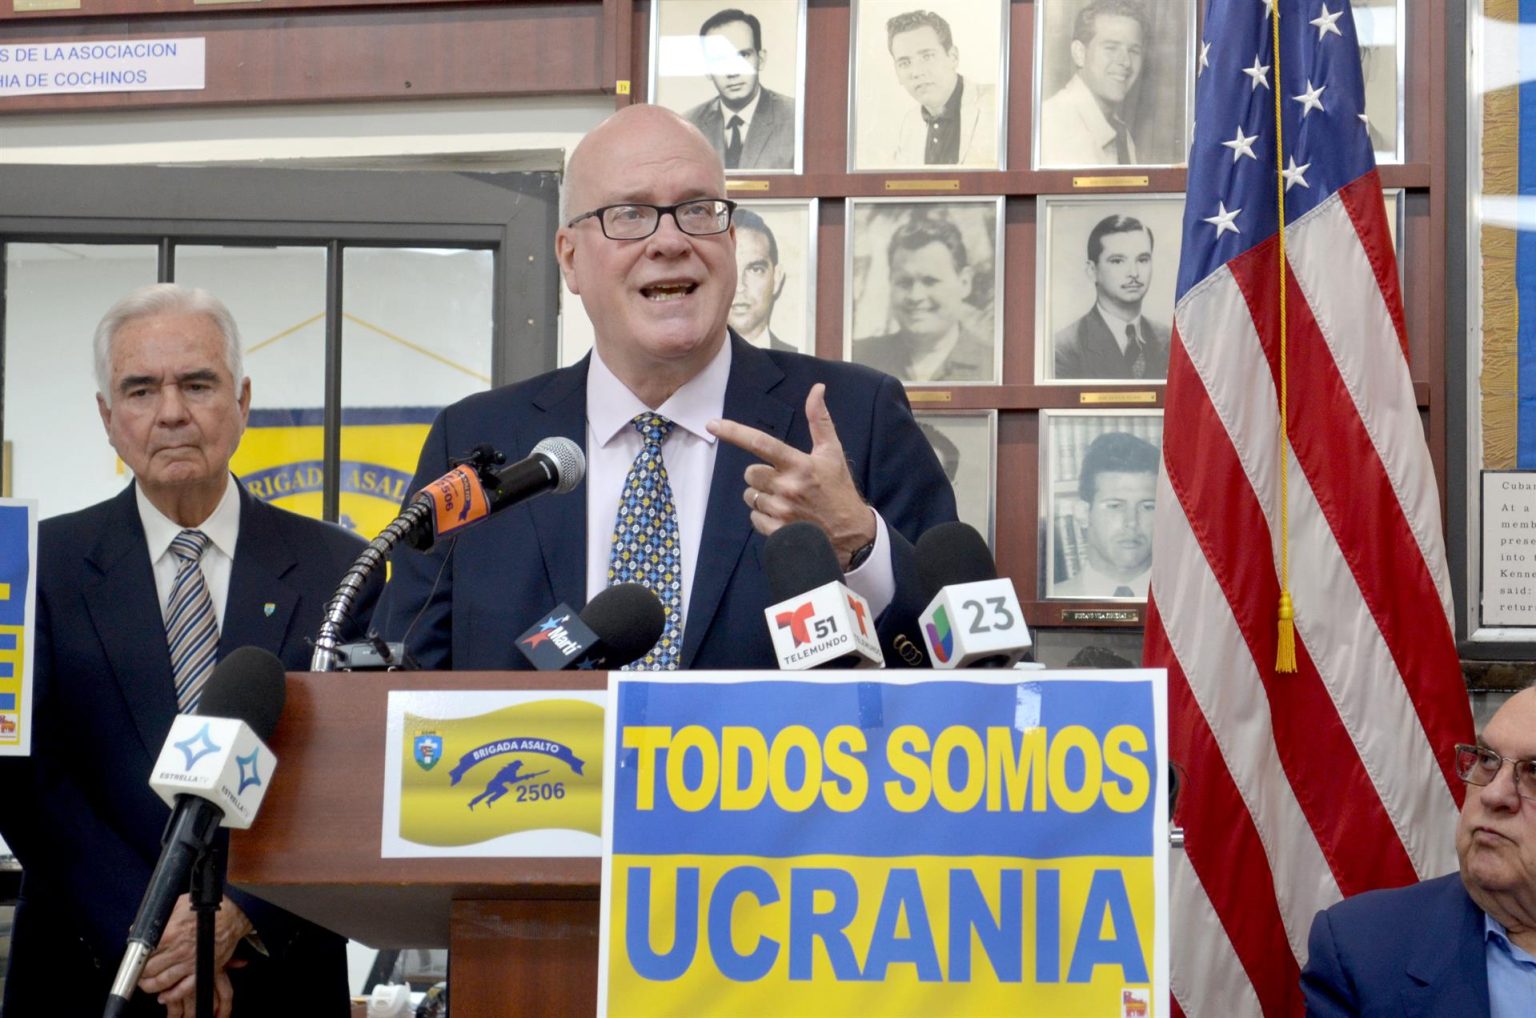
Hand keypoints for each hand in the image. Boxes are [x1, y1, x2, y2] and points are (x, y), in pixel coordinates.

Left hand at [139, 893, 250, 1016]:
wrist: (233, 913)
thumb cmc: (207, 907)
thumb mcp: (178, 905)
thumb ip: (158, 918)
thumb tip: (138, 928)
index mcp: (169, 934)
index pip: (143, 953)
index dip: (136, 957)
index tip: (134, 958)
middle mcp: (177, 951)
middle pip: (149, 970)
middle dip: (140, 973)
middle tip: (139, 972)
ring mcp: (189, 963)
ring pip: (162, 982)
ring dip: (150, 985)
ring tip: (146, 983)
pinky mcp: (201, 970)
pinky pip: (184, 989)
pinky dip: (171, 995)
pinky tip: (163, 996)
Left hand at [708, 383, 875, 565]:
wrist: (851, 533)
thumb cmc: (839, 489)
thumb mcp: (832, 452)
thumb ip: (819, 420)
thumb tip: (817, 388)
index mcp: (799, 464)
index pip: (760, 443)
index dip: (734, 432)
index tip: (712, 424)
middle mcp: (787, 486)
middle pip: (750, 473)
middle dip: (760, 475)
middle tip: (782, 480)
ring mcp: (781, 511)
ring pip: (751, 496)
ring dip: (762, 496)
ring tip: (786, 500)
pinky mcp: (778, 531)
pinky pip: (754, 518)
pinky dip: (764, 517)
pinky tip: (784, 516)